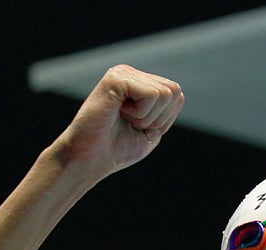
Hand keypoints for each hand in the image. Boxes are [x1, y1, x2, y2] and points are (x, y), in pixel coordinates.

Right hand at [56, 64, 184, 178]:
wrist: (90, 159)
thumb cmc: (116, 149)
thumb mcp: (151, 131)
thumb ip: (165, 110)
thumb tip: (176, 91)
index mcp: (139, 84)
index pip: (176, 95)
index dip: (163, 119)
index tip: (137, 128)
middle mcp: (131, 74)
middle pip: (174, 92)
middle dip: (158, 118)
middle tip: (130, 124)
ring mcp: (123, 73)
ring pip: (165, 94)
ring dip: (147, 117)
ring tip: (122, 119)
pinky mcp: (116, 78)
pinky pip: (152, 95)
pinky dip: (140, 114)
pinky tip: (117, 113)